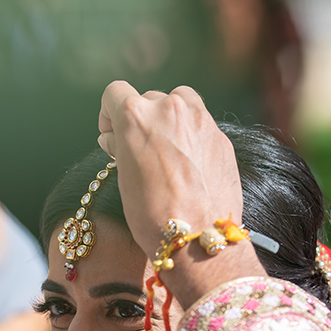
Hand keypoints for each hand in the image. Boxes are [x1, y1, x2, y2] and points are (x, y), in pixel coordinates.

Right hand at [97, 82, 241, 254]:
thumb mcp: (124, 179)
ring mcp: (200, 119)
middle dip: (143, 121)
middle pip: (149, 99)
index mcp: (136, 116)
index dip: (109, 113)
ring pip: (181, 102)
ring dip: (171, 119)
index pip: (115, 93)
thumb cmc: (153, 214)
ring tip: (168, 150)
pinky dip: (193, 137)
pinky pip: (201, 125)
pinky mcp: (221, 136)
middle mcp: (169, 109)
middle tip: (141, 150)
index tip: (112, 132)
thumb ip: (121, 149)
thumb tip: (115, 138)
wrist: (198, 238)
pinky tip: (190, 165)